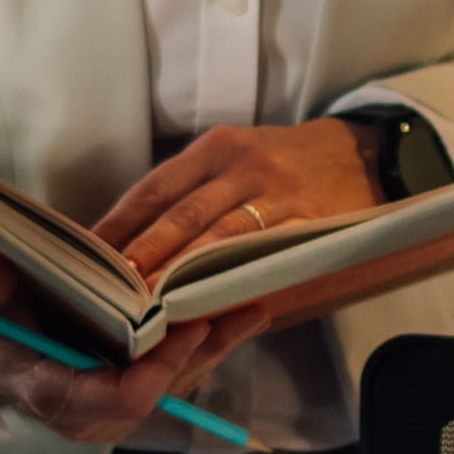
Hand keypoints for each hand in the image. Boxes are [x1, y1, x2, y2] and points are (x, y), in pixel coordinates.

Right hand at [0, 244, 252, 449]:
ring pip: (177, 385)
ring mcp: (115, 410)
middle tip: (239, 308)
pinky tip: (237, 315)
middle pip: (164, 392)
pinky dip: (206, 347)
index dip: (161, 366)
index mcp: (55, 395)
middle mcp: (93, 415)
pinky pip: (175, 377)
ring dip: (216, 348)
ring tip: (252, 309)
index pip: (123, 397)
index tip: (190, 326)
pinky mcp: (131, 395)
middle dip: (202, 351)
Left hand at [94, 120, 384, 283]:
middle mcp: (243, 165)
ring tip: (147, 305)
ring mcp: (277, 194)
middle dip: (141, 255)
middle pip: (179, 215)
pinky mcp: (308, 222)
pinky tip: (207, 302)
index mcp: (216, 148)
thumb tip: (135, 242)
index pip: (154, 189)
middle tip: (108, 292)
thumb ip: (195, 193)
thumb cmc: (287, 164)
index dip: (118, 225)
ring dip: (179, 274)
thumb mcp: (239, 159)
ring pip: (216, 238)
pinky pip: (263, 254)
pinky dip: (231, 279)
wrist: (366, 154)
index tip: (87, 258)